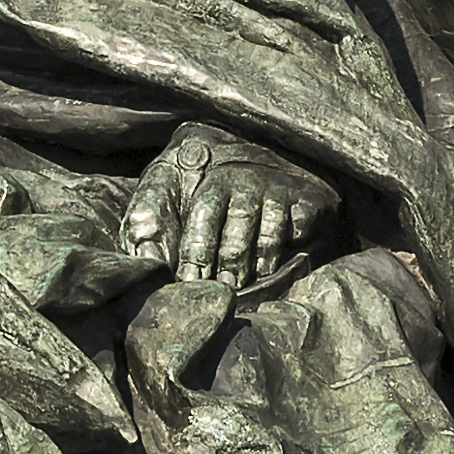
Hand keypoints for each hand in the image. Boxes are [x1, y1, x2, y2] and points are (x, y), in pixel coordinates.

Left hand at [121, 127, 336, 290]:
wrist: (281, 165)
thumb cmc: (223, 200)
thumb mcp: (178, 199)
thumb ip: (156, 228)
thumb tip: (145, 260)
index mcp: (213, 185)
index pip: (202, 216)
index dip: (196, 252)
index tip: (190, 282)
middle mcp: (246, 181)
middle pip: (237, 227)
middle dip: (230, 262)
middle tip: (227, 289)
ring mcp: (278, 188)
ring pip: (268, 232)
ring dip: (261, 260)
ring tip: (255, 279)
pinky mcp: (308, 197)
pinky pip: (300, 224)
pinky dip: (294, 240)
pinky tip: (289, 252)